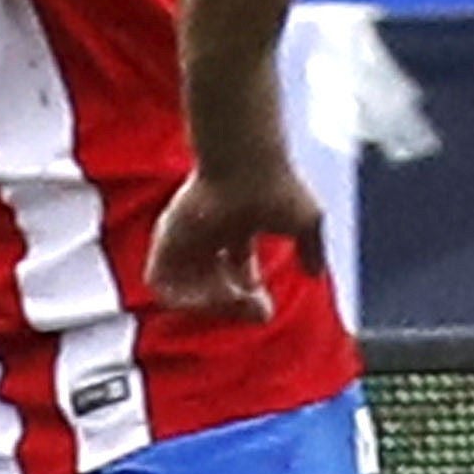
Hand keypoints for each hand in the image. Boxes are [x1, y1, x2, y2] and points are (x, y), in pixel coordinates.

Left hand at [142, 156, 328, 322]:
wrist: (246, 163)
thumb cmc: (277, 186)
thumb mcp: (306, 221)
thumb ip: (312, 248)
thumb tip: (314, 274)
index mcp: (236, 227)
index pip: (236, 272)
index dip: (248, 297)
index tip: (266, 308)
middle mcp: (208, 234)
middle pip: (211, 284)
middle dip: (232, 307)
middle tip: (256, 309)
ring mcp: (185, 236)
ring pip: (185, 289)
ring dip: (210, 305)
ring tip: (233, 300)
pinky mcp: (166, 238)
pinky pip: (159, 284)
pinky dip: (182, 298)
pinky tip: (210, 294)